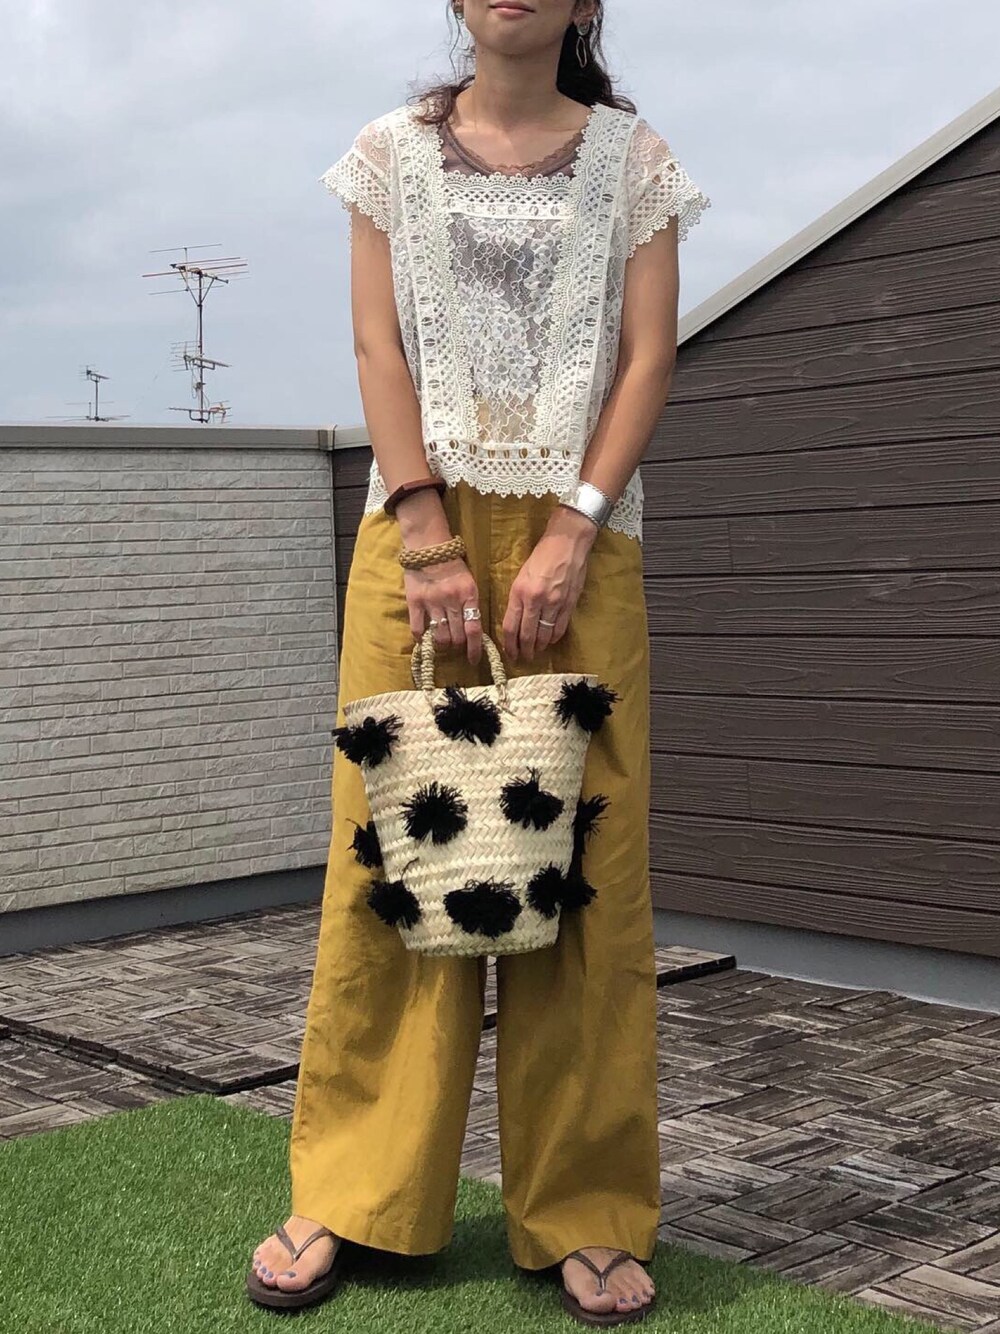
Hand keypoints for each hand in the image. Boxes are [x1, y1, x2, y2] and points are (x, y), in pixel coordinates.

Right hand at [403, 558, 482, 666]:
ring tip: (442, 642)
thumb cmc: (453, 566)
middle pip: (456, 637)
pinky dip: (422, 639)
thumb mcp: (469, 583)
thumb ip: (471, 604)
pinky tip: (425, 639)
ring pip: (439, 636)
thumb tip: (473, 632)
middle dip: (458, 646)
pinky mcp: (414, 602)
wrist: (429, 547)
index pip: (474, 629)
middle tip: (456, 646)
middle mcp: (451, 600)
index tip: (473, 660)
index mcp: (468, 595)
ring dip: (442, 644)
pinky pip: (418, 629)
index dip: (474, 649)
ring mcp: (432, 602)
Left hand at [502, 506, 597, 661]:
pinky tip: (551, 640)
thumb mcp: (521, 575)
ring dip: (539, 647)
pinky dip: (554, 637)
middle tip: (523, 658)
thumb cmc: (542, 555)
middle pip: (527, 635)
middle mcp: (535, 600)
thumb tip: (516, 621)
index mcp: (519, 592)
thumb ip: (518, 598)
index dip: (509, 644)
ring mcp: (554, 603)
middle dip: (524, 650)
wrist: (567, 542)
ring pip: (544, 635)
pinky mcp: (569, 603)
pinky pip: (560, 628)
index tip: (510, 653)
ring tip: (537, 651)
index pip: (510, 626)